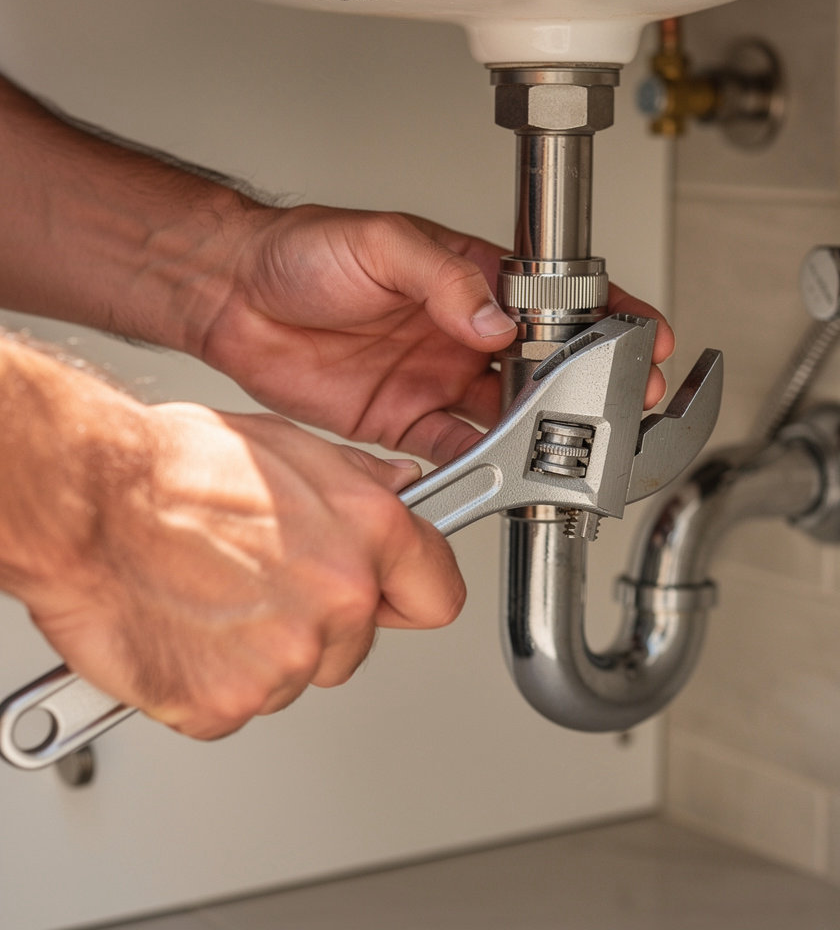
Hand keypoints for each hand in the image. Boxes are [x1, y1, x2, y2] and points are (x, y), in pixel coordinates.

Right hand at [23, 402, 462, 739]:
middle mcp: (341, 597)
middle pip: (357, 643)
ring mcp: (286, 656)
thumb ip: (360, 482)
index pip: (438, 594)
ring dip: (260, 652)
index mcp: (369, 532)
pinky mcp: (228, 701)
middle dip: (318, 624)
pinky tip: (184, 629)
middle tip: (260, 585)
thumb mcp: (289, 447)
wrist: (86, 500)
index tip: (397, 599)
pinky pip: (237, 706)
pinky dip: (209, 682)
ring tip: (210, 596)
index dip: (413, 596)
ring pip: (294, 676)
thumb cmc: (172, 467)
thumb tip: (401, 490)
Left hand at [197, 207, 673, 463]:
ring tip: (565, 443)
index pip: (555, 299)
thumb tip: (496, 320)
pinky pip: (454, 448)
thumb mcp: (380, 242)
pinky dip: (478, 465)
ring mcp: (437, 379)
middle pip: (545, 366)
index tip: (643, 337)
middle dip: (588, 387)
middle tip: (620, 403)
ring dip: (540, 431)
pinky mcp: (404, 419)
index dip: (605, 319)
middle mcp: (463, 333)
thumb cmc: (304, 251)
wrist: (234, 295)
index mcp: (471, 279)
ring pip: (509, 413)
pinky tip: (497, 470)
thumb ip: (444, 277)